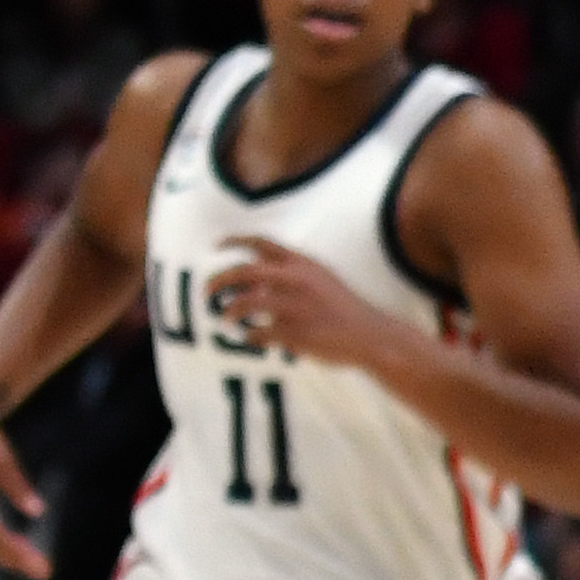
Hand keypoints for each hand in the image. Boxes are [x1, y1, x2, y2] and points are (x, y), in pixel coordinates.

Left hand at [207, 237, 395, 368]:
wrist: (373, 337)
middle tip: (206, 291)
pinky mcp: (295, 333)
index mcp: (303, 264)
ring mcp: (295, 306)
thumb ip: (290, 276)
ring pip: (245, 303)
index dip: (234, 241)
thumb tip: (255, 281)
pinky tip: (252, 339)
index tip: (217, 246)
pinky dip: (251, 337)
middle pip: (243, 271)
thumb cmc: (345, 310)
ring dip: (229, 311)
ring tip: (225, 318)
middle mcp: (296, 280)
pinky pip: (259, 333)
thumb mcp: (321, 280)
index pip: (261, 243)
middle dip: (218, 280)